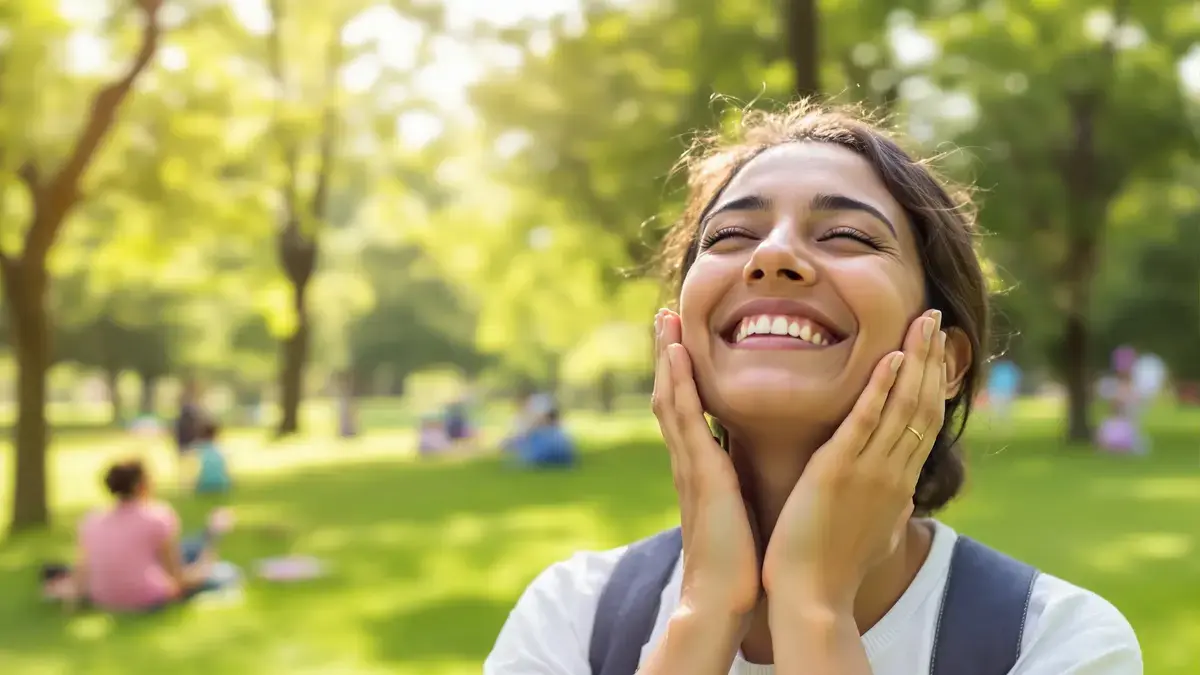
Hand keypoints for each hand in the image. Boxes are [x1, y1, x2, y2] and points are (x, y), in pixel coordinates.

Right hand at [652, 309, 760, 619]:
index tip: (680, 343)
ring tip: (665, 320)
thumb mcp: (735, 516)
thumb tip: (742, 478)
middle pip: (670, 395)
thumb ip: (733, 491)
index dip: (680, 376)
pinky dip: (680, 380)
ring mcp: (688, 463)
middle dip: (667, 356)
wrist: (718, 599)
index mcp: (698, 471)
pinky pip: (686, 415)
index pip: (684, 412)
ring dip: (668, 356)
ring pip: (671, 397)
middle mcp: (686, 461)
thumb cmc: (735, 565)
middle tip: (664, 317)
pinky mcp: (700, 469)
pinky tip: (679, 352)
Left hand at [762, 309, 947, 609]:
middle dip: (931, 358)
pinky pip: (865, 422)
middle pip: (922, 404)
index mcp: (899, 484)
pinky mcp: (838, 471)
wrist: (812, 597)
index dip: (933, 381)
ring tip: (922, 321)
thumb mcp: (877, 534)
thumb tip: (907, 497)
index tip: (936, 348)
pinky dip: (880, 389)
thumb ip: (893, 510)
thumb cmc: (835, 569)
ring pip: (903, 406)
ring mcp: (869, 470)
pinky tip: (890, 358)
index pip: (924, 422)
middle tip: (935, 317)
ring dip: (914, 359)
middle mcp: (893, 472)